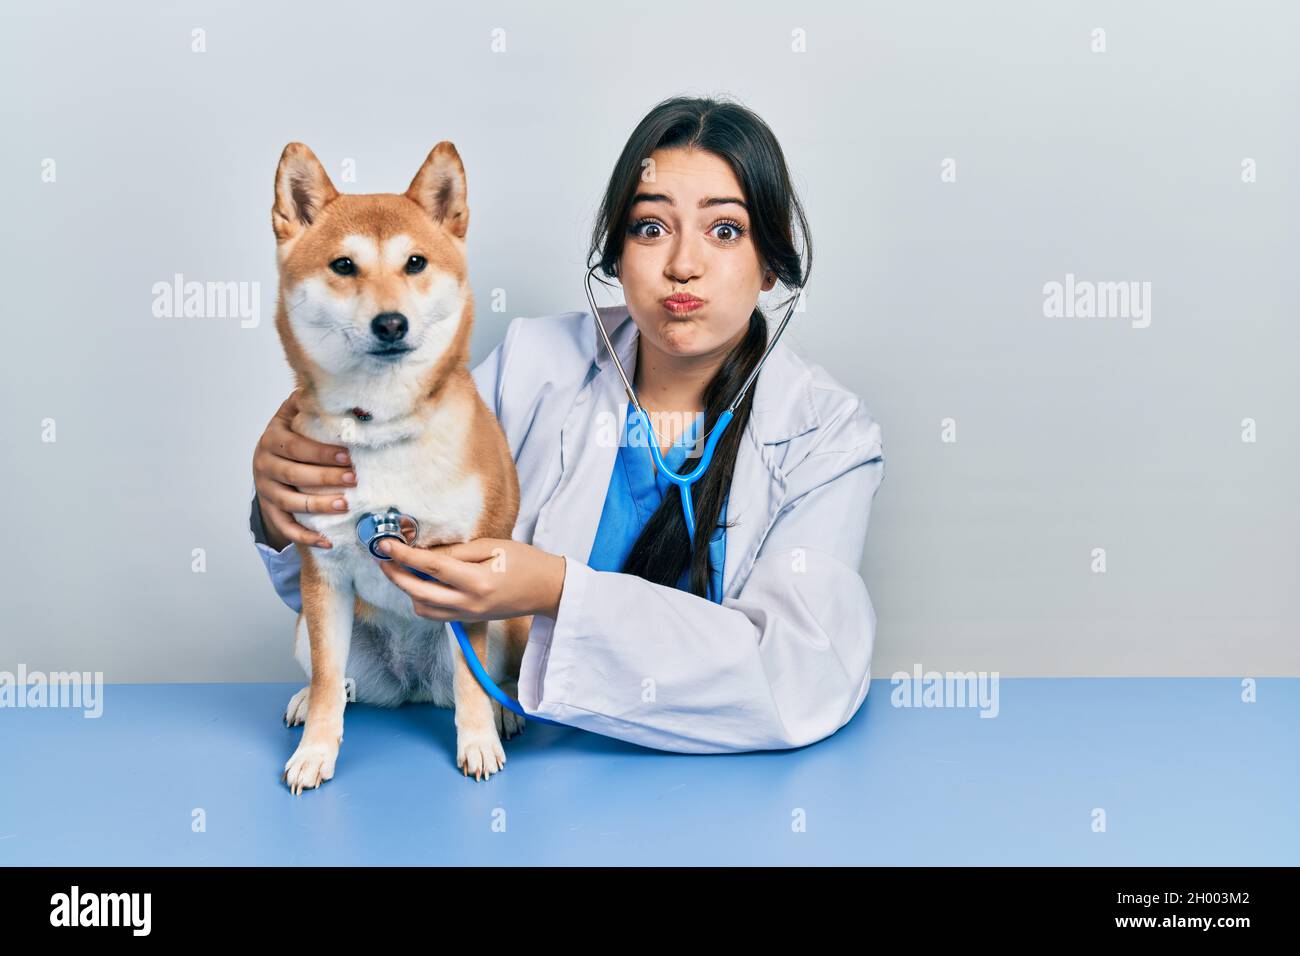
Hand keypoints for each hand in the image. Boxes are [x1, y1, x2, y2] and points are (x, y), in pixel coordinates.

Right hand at [252, 390, 356, 549]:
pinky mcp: (270, 511)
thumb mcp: (292, 418)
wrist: (266, 463)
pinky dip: (306, 536)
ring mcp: (266, 490)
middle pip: (294, 474)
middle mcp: (264, 465)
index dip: (320, 451)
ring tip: (345, 506)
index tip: (347, 455)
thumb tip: (333, 385)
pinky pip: (286, 527)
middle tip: (354, 479)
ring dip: (318, 505)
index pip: (295, 446)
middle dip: (326, 477)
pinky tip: (327, 541)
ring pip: (290, 502)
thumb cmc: (290, 438)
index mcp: (272, 439)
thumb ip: (306, 403)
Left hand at [373, 537, 566, 621]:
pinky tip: (422, 582)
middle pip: (418, 592)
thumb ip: (458, 551)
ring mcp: (468, 615)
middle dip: (395, 575)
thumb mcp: (493, 546)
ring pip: (422, 608)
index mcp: (477, 581)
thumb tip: (426, 552)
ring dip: (407, 589)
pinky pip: (435, 614)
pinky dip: (422, 599)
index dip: (404, 555)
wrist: (548, 590)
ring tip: (402, 568)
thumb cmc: (525, 562)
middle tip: (382, 558)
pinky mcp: (468, 619)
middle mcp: (469, 603)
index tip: (384, 545)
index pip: (431, 567)